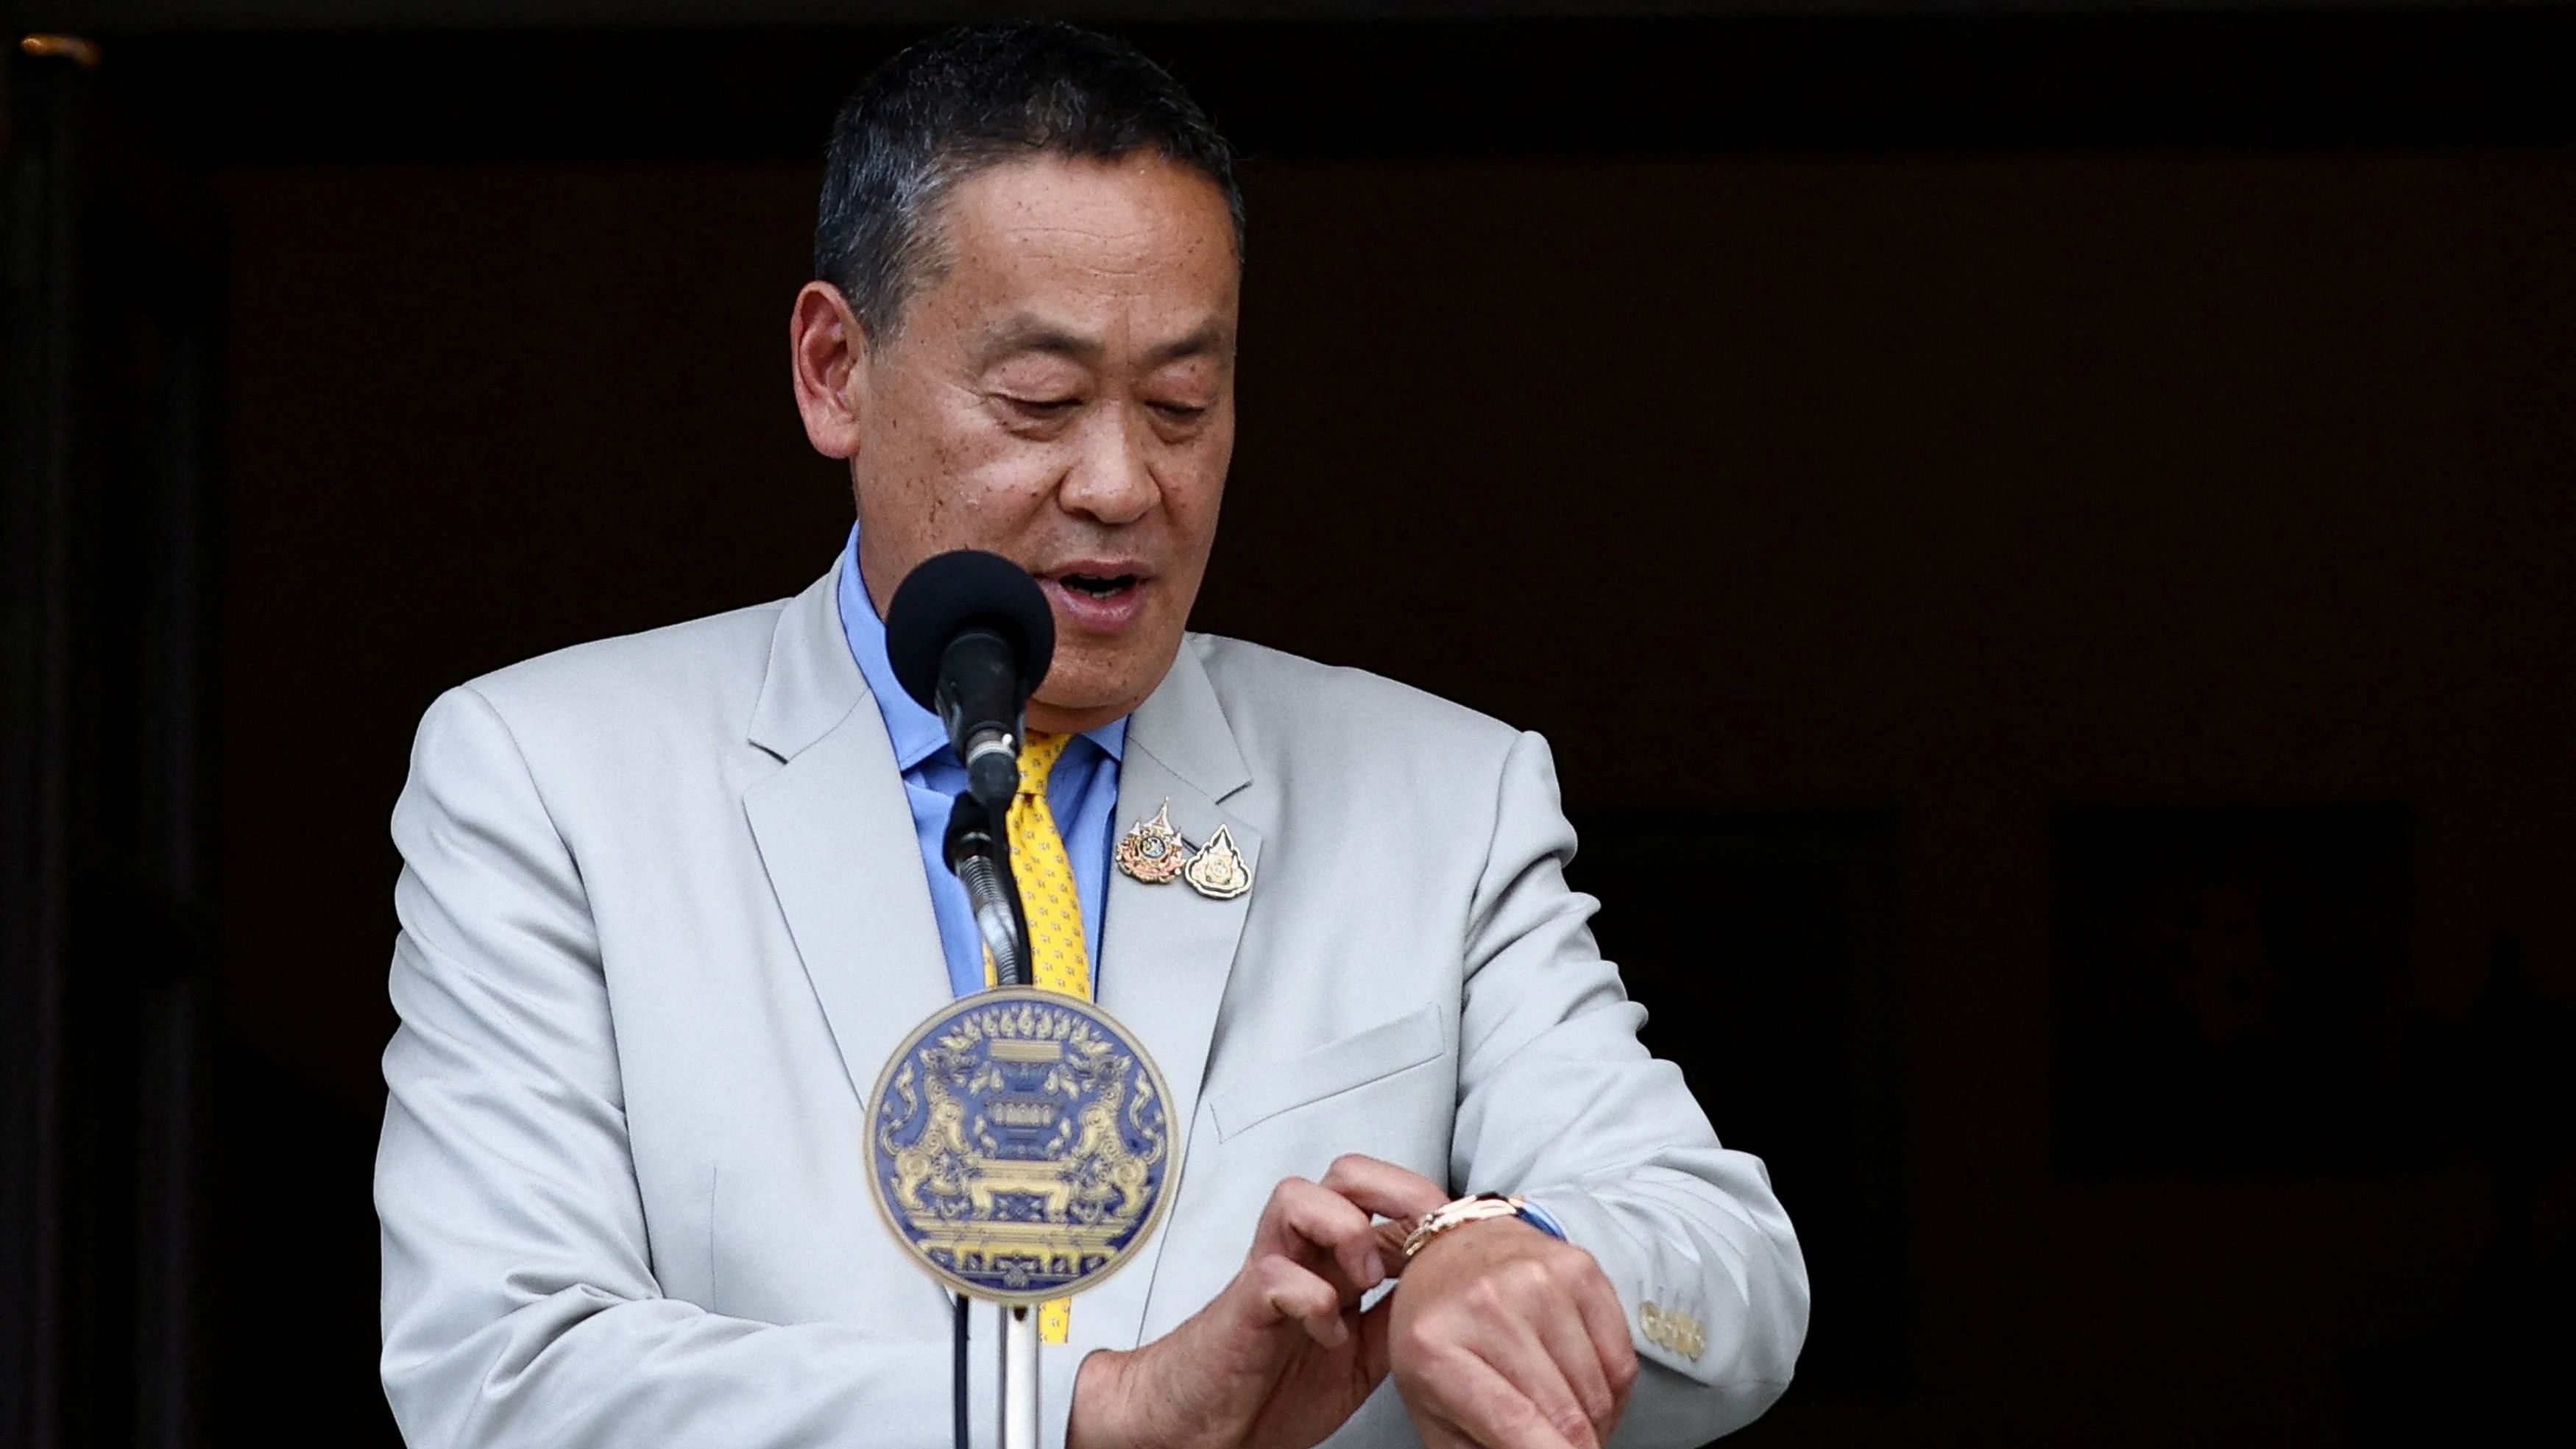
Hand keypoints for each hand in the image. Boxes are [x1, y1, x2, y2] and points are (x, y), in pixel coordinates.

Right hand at [1070, 1155, 1448, 1448]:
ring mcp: (1268, 1273)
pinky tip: (1328, 1334)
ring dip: (1345, 1228)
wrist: (1200, 1422)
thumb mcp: (1361, 1355)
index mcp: (1334, 1260)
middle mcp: (1301, 1253)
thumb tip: (1453, 1293)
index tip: (1467, 1237)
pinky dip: (1311, 1300)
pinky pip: (1273, 1275)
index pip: (1385, 1197)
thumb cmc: (1272, 1386)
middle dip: (1394, 1188)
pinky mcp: (1241, 1308)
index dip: (1429, 1206)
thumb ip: (1396, 1317)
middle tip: (1424, 1230)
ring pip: (1297, 1197)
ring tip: (1365, 1280)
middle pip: (1344, 1174)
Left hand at [1388, 1214, 1638, 1448]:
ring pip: (1598, 1392)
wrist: (1453, 1250)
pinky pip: (1622, 1362)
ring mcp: (1538, 1280)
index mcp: (1434, 1345)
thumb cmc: (1439, 1330)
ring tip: (1561, 1412)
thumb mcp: (1429, 1403)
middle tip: (1556, 1446)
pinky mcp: (1581, 1269)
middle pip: (1564, 1413)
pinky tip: (1582, 1383)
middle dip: (1573, 1448)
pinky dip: (1611, 1390)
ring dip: (1592, 1421)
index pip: (1512, 1422)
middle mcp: (1487, 1303)